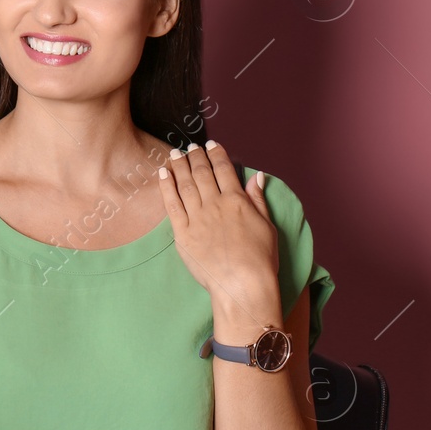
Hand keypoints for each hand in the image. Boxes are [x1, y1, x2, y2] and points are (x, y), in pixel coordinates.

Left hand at [157, 140, 278, 299]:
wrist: (242, 285)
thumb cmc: (260, 259)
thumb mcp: (267, 225)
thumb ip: (257, 199)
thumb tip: (256, 176)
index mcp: (237, 201)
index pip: (224, 170)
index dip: (216, 154)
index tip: (210, 145)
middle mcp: (215, 205)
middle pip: (202, 174)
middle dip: (196, 157)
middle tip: (190, 147)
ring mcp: (197, 219)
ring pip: (185, 185)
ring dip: (179, 166)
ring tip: (175, 154)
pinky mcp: (183, 234)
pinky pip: (172, 205)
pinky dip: (167, 187)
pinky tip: (163, 174)